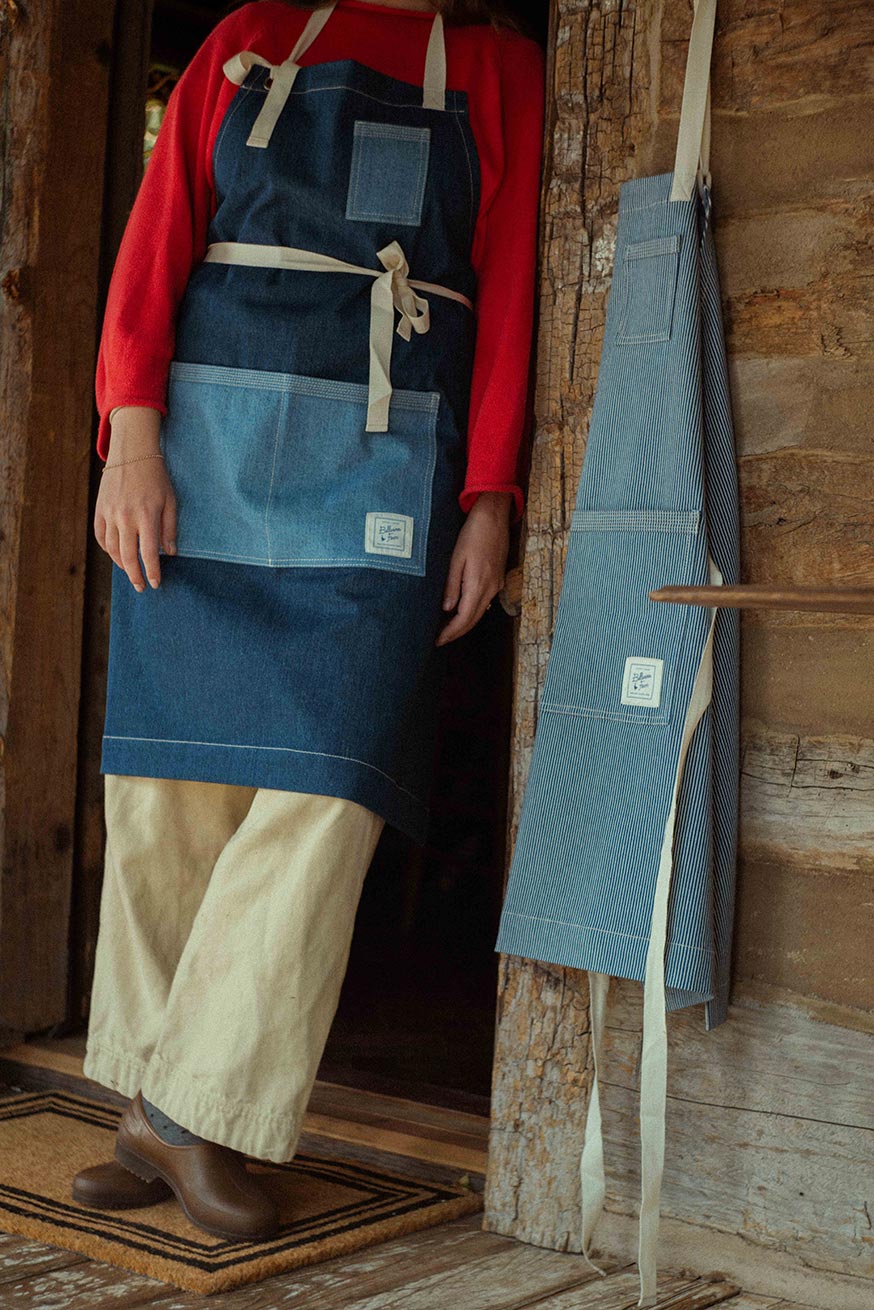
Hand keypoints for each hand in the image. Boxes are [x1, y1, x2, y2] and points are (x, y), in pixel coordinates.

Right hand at [94, 407, 176, 591]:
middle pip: (128, 556)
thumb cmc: (156, 478)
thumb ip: (170, 528)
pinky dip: (108, 550)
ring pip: (112, 549)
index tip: (156, 584)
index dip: (152, 572)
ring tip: (131, 573)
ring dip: (122, 565)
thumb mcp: (171, 501)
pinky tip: (117, 555)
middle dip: (136, 576)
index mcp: (146, 515)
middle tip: (142, 587)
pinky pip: (101, 537)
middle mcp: (126, 517)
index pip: (148, 553)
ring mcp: (110, 513)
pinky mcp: (99, 509)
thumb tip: (170, 553)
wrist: (132, 453)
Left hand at [436, 491, 512, 645]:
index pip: (463, 619)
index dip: (450, 632)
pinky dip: (472, 611)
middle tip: (439, 640)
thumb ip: (452, 586)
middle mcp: (490, 588)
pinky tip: (461, 610)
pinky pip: (484, 602)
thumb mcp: (456, 559)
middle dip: (456, 633)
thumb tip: (447, 609)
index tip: (437, 640)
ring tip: (447, 629)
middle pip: (473, 620)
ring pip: (479, 612)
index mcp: (478, 585)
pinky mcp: (497, 579)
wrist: (494, 517)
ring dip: (464, 624)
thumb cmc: (472, 534)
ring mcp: (496, 584)